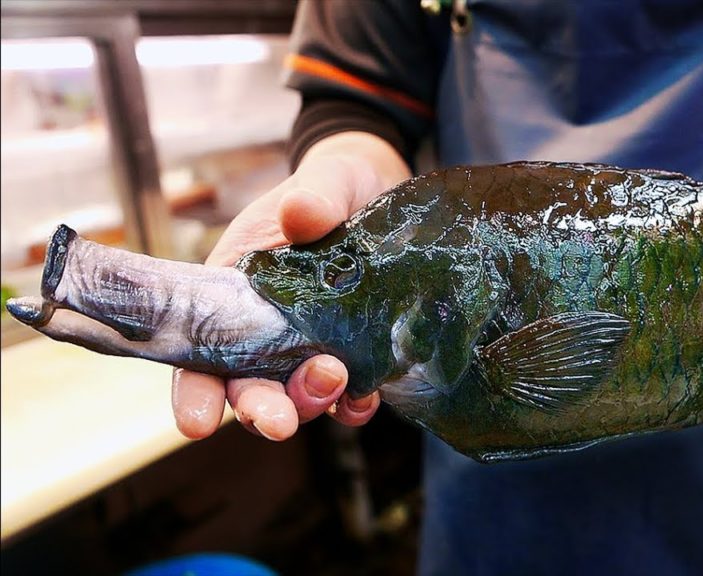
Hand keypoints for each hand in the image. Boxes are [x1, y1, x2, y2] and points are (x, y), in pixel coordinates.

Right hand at [171, 138, 406, 440]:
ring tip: (338, 379)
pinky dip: (355, 406)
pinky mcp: (355, 353)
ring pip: (298, 397)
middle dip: (260, 410)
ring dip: (311, 402)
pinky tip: (368, 399)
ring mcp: (310, 346)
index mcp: (234, 292)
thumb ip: (313, 196)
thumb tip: (302, 212)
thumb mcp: (324, 182)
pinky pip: (350, 396)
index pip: (200, 352)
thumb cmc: (334, 186)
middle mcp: (265, 330)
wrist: (382, 193)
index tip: (197, 423)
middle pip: (249, 386)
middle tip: (280, 421)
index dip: (194, 393)